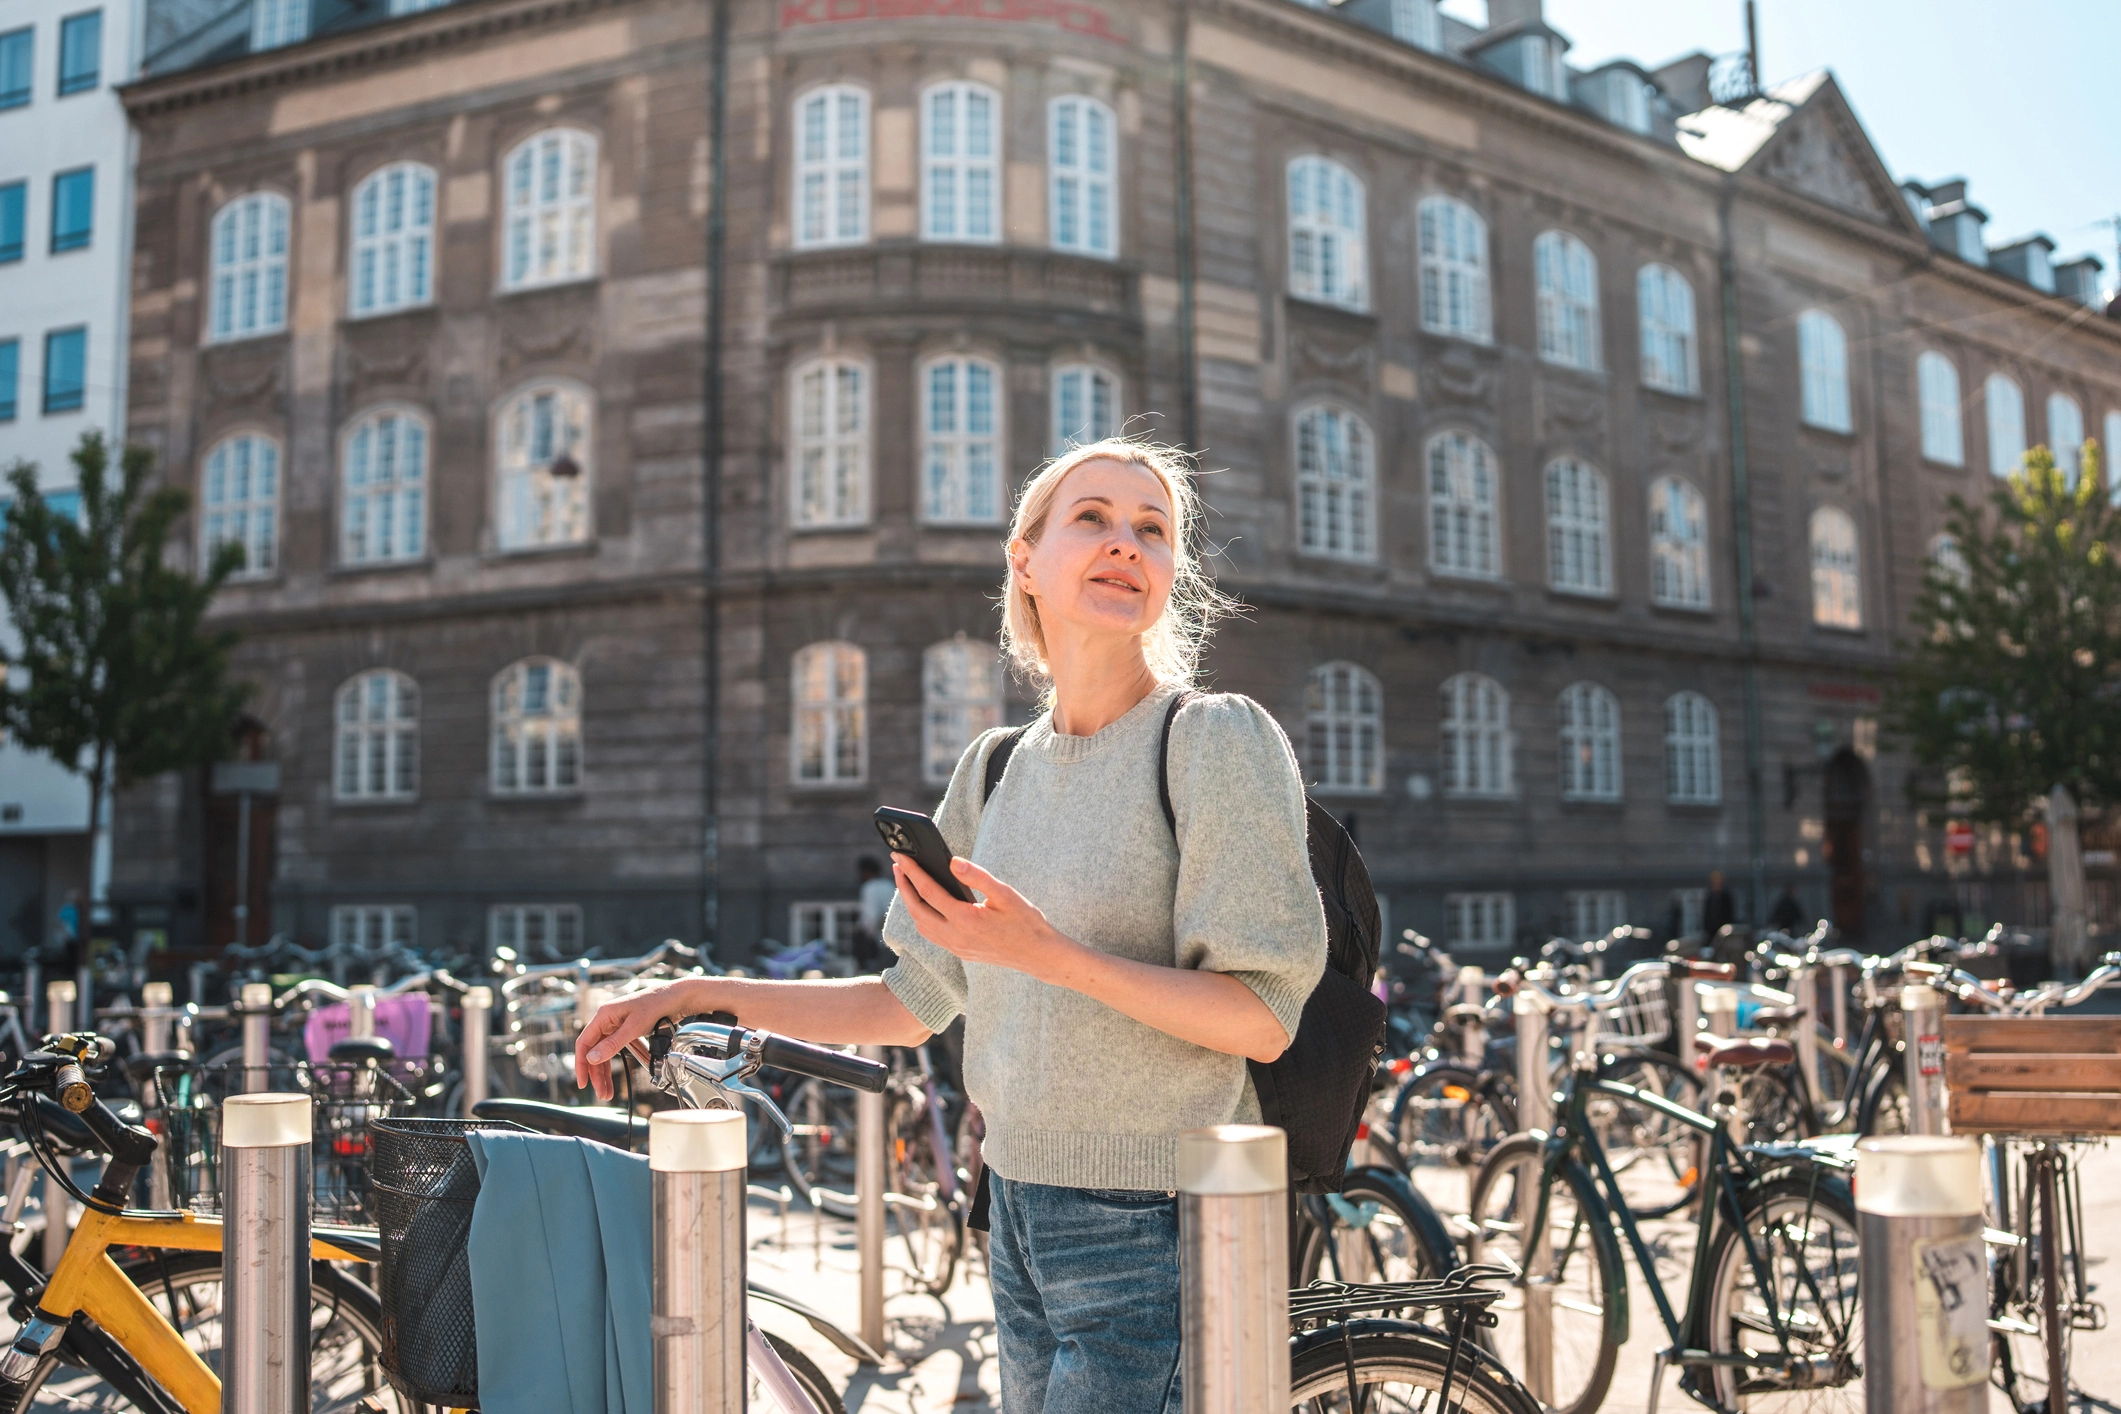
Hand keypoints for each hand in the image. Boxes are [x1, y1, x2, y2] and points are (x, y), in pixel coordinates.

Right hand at [573, 976, 701, 1101]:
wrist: (677, 997)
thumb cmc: (656, 1004)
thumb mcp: (634, 1027)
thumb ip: (613, 1043)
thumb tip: (592, 1058)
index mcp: (604, 1015)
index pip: (584, 1043)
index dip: (581, 1064)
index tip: (583, 1082)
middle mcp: (607, 1020)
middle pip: (594, 1051)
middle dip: (597, 1074)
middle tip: (601, 1093)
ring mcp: (617, 1025)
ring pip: (605, 1052)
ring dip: (606, 1072)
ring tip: (608, 1091)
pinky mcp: (627, 1030)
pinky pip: (617, 1049)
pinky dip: (619, 1062)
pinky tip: (620, 1076)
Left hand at [891, 854, 1079, 979]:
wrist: (1038, 954)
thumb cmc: (1026, 922)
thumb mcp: (1005, 894)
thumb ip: (977, 876)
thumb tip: (951, 861)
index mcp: (966, 920)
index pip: (929, 892)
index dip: (912, 872)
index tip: (901, 856)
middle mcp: (956, 937)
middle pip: (917, 910)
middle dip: (904, 886)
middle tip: (897, 865)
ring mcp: (957, 947)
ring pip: (922, 925)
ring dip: (911, 903)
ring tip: (907, 881)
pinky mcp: (960, 952)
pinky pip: (932, 934)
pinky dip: (922, 917)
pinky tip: (925, 904)